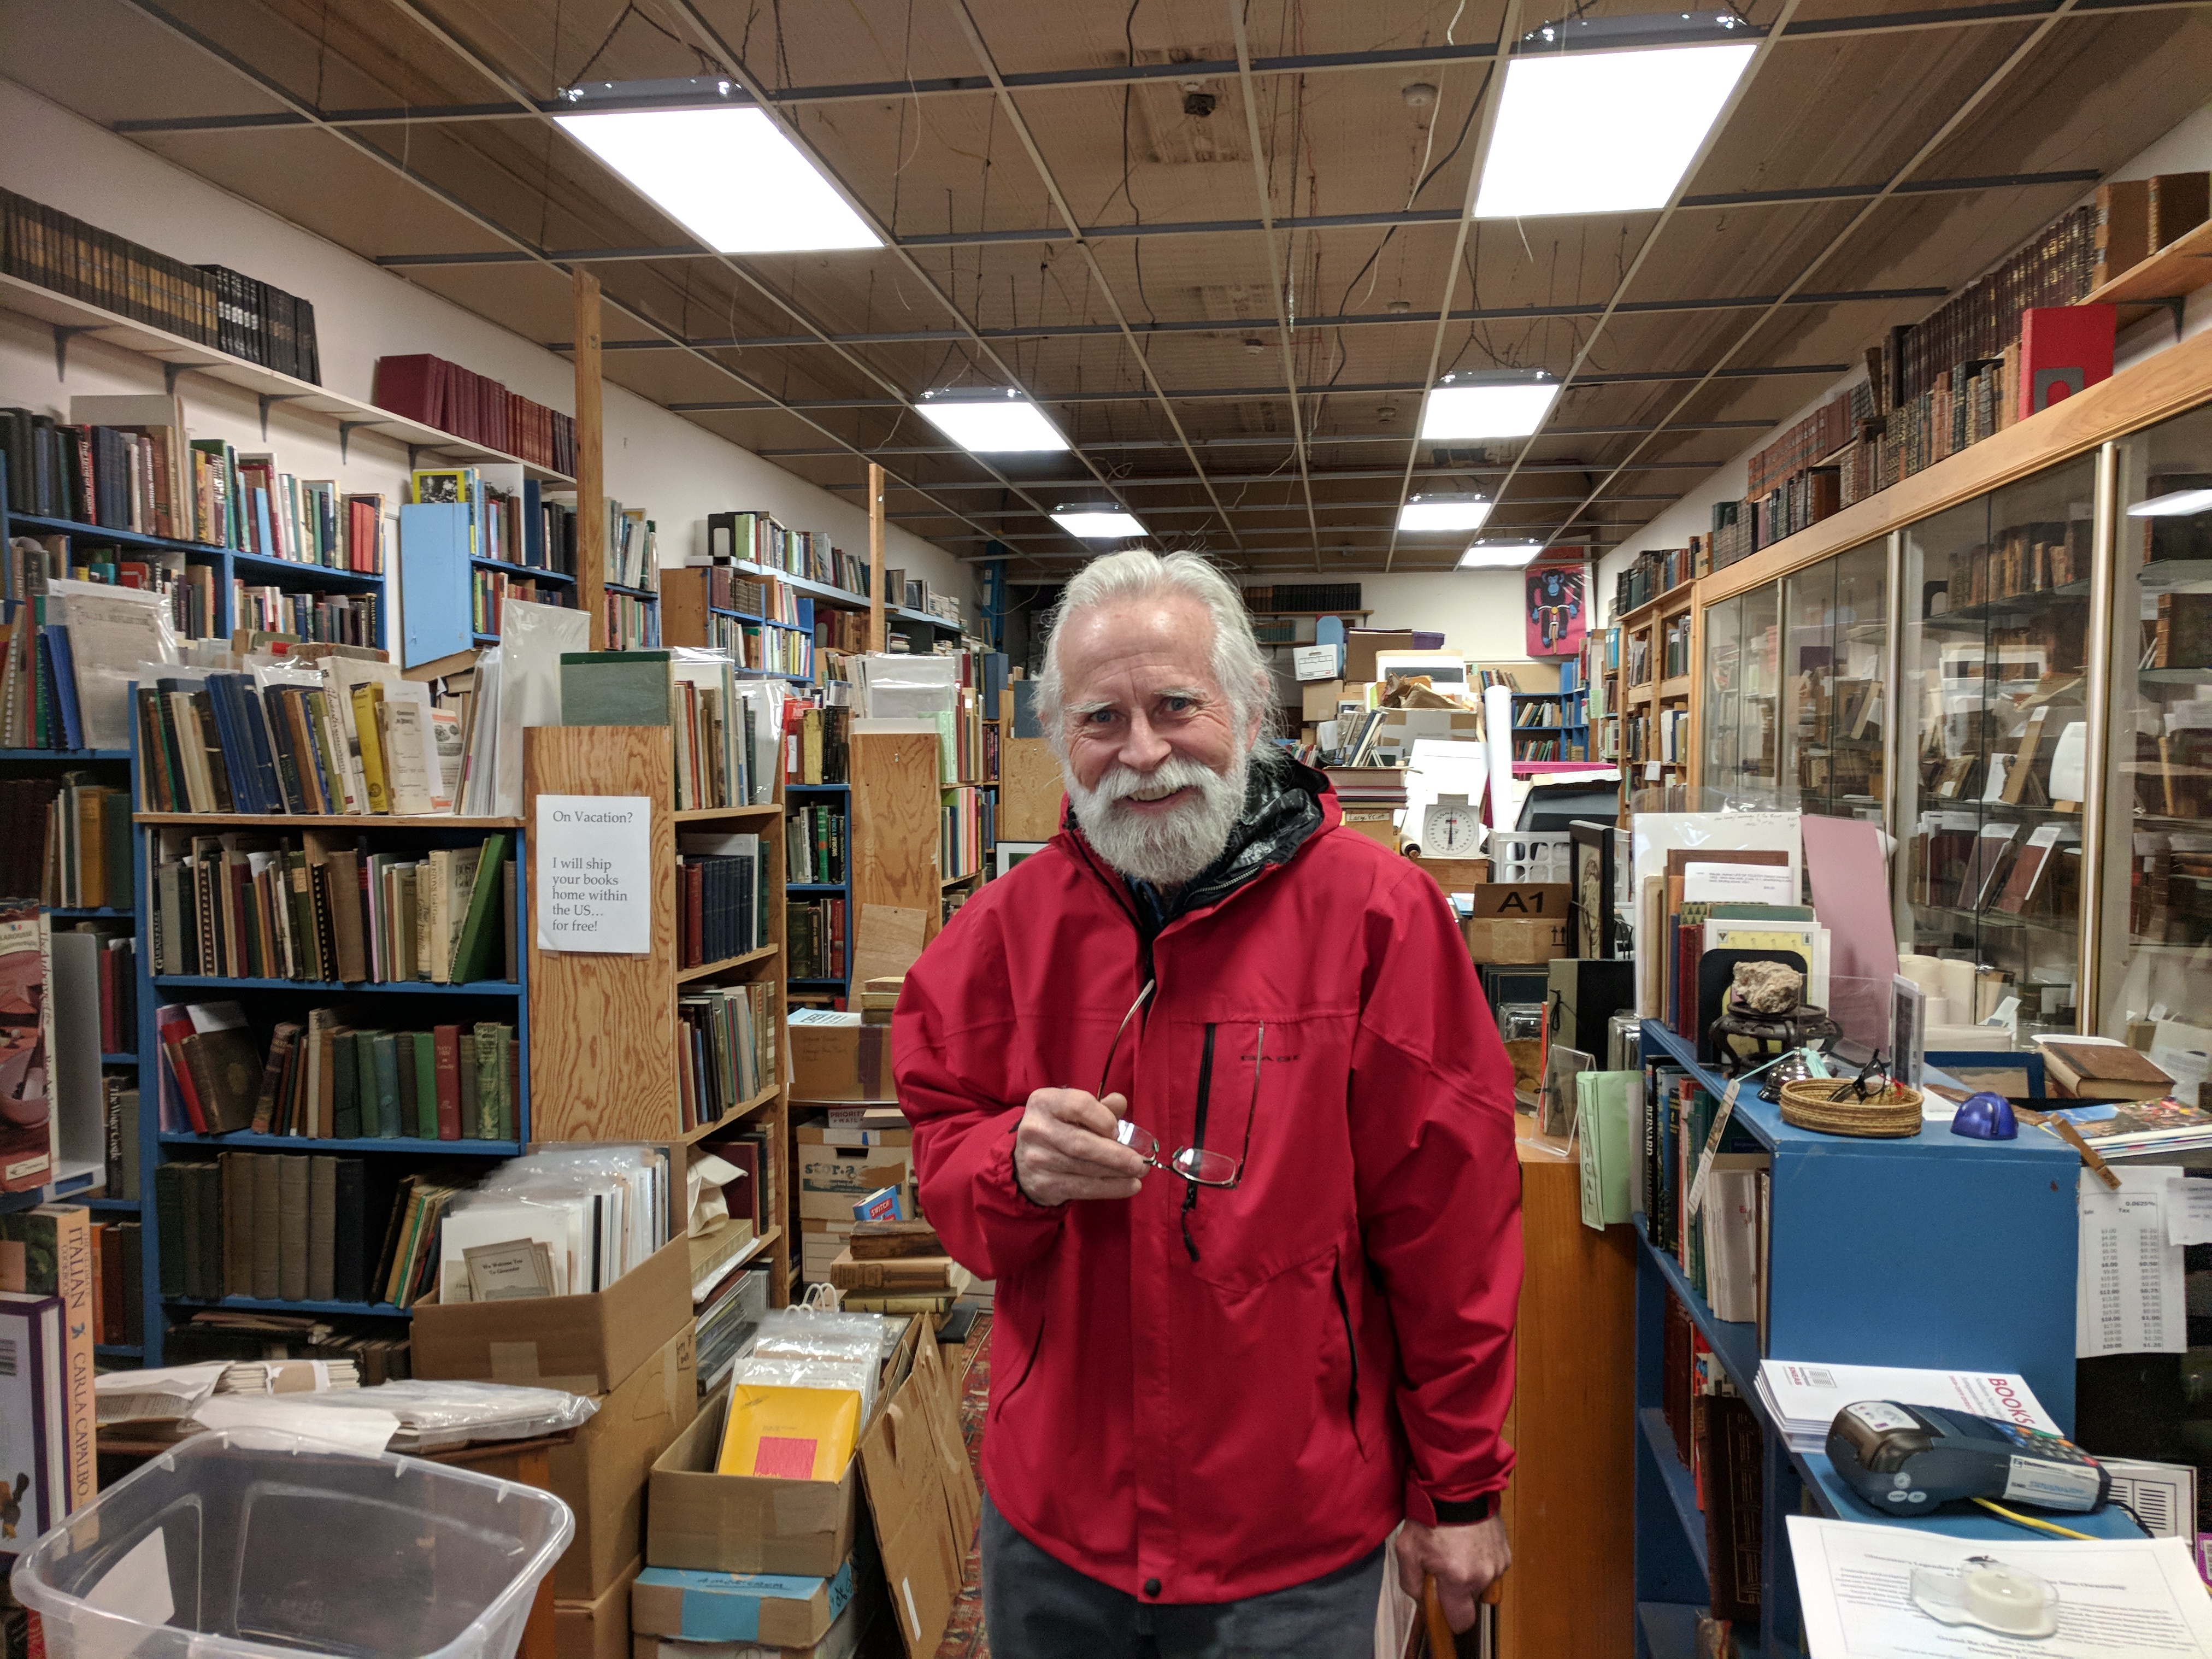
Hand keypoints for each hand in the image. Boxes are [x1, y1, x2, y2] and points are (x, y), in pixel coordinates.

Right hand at [1014, 1087, 1146, 1205]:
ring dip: (1117, 1172)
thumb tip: (1120, 1102)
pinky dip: (1111, 1188)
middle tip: (1139, 1161)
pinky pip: (1083, 1188)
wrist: (1023, 1161)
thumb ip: (1098, 1107)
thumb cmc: (1058, 1129)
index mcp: (1044, 1102)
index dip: (1103, 1118)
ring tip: (1139, 1172)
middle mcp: (1037, 1129)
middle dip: (1115, 1154)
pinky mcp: (1044, 1184)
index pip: (1078, 1105)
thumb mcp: (1071, 1110)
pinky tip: (1129, 1186)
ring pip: (1085, 1168)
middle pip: (1081, 1143)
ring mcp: (1038, 1159)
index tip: (1117, 1130)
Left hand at [1396, 1515, 1508, 1632]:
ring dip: (1470, 1576)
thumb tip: (1423, 1601)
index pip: (1461, 1621)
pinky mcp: (1505, 1552)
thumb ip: (1411, 1584)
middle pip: (1470, 1602)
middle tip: (1442, 1568)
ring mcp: (1497, 1564)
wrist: (1458, 1485)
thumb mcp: (1407, 1551)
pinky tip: (1467, 1544)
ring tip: (1456, 1551)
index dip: (1448, 1618)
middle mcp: (1483, 1575)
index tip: (1439, 1606)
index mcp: (1458, 1579)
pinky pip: (1491, 1569)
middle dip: (1456, 1592)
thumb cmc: (1431, 1516)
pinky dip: (1480, 1562)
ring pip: (1482, 1585)